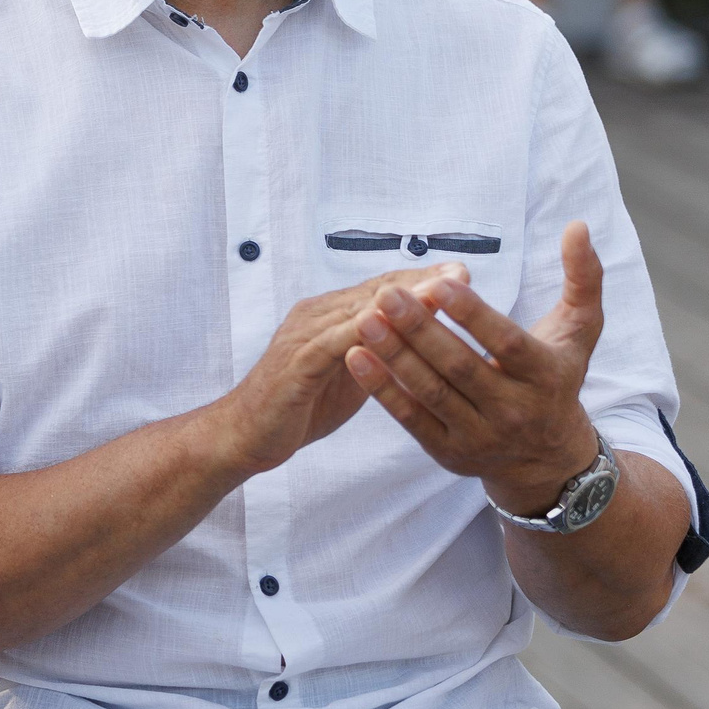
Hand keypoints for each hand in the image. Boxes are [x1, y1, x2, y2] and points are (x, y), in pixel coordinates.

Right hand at [213, 264, 465, 477]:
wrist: (245, 433)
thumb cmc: (300, 405)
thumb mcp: (350, 374)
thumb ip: (376, 352)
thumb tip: (418, 342)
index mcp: (330, 317)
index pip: (383, 290)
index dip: (423, 281)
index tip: (463, 275)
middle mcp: (317, 316)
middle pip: (377, 292)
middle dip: (422, 282)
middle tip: (462, 274)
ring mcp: (304, 335)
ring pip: (360, 310)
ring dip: (403, 301)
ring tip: (441, 293)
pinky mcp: (297, 362)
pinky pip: (335, 343)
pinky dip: (364, 331)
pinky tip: (392, 326)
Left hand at [345, 222, 606, 515]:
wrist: (547, 459)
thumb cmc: (557, 377)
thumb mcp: (580, 330)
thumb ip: (583, 278)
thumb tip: (577, 226)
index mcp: (545, 375)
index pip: (507, 343)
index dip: (473, 314)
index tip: (439, 281)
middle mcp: (514, 410)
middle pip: (460, 367)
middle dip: (420, 330)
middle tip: (386, 294)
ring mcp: (479, 435)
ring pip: (431, 392)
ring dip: (394, 356)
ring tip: (364, 319)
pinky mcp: (448, 452)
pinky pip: (410, 419)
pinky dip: (381, 390)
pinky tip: (354, 357)